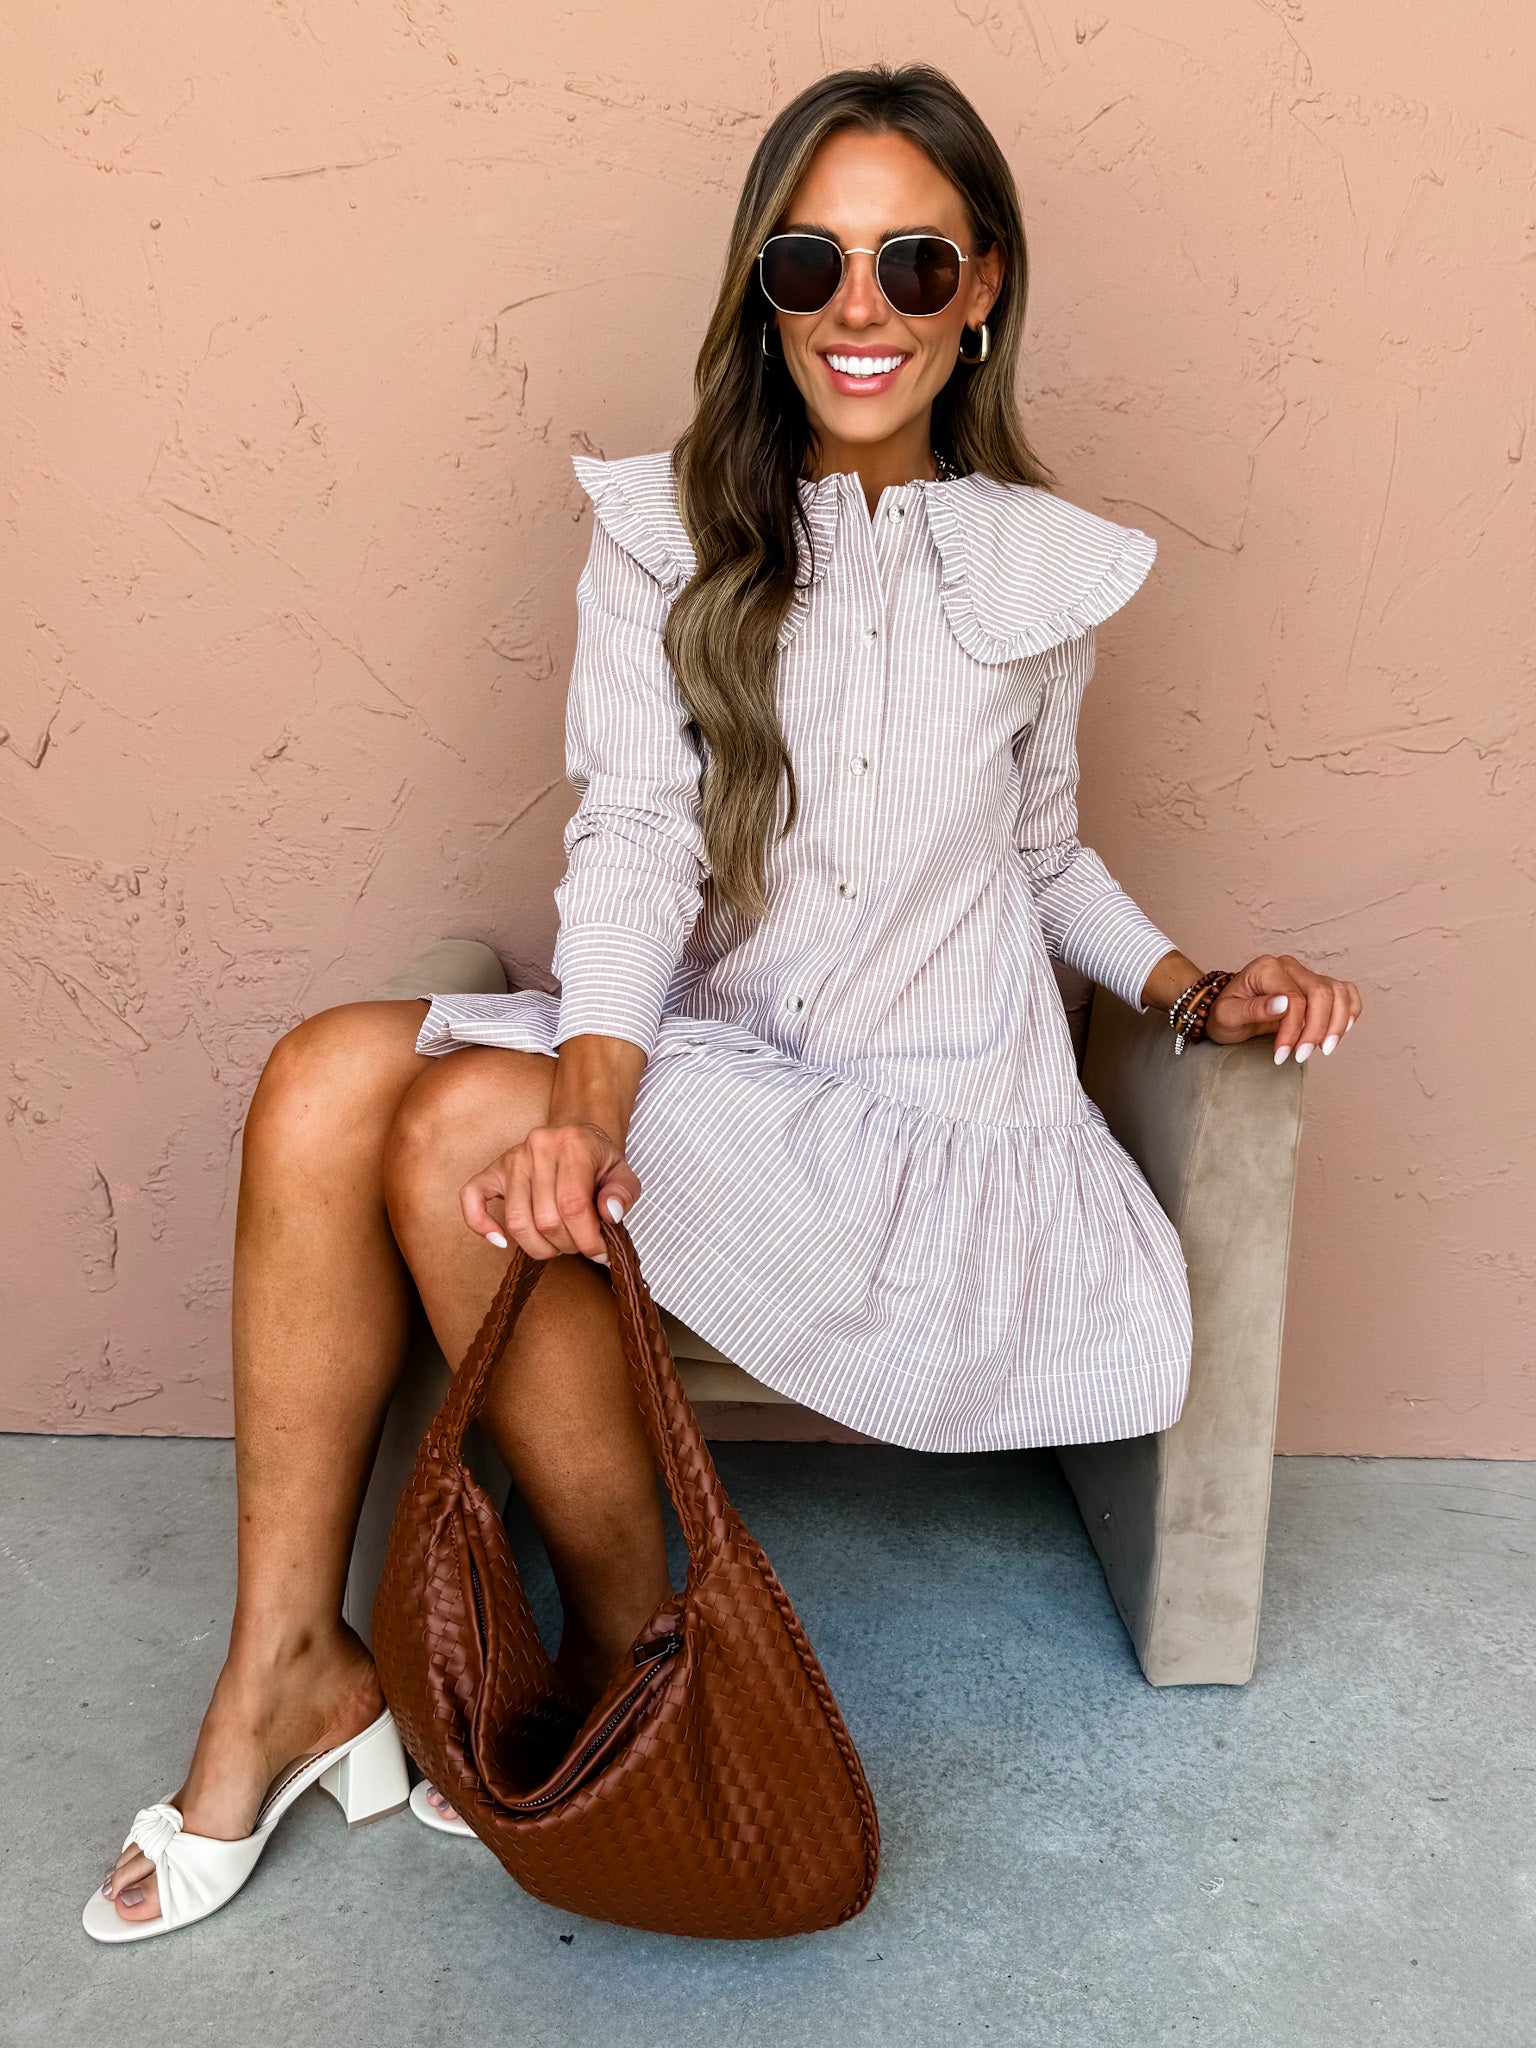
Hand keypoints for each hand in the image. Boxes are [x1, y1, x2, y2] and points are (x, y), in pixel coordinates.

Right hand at [460, 1120, 641, 1261]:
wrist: (578, 1134)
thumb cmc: (599, 1160)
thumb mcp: (624, 1173)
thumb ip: (623, 1194)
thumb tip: (609, 1215)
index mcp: (572, 1145)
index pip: (573, 1206)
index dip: (587, 1239)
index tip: (599, 1252)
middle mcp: (538, 1146)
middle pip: (545, 1219)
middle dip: (567, 1244)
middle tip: (580, 1245)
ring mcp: (512, 1158)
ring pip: (515, 1221)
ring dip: (538, 1246)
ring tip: (556, 1244)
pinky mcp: (493, 1169)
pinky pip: (471, 1197)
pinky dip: (480, 1223)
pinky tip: (500, 1241)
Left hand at [1205, 954, 1361, 1064]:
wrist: (1227, 1012)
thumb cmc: (1224, 1014)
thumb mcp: (1227, 1016)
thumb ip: (1253, 1009)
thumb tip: (1284, 1004)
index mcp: (1266, 968)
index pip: (1294, 998)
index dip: (1293, 1030)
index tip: (1281, 1055)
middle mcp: (1290, 967)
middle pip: (1322, 994)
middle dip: (1316, 1030)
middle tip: (1301, 1056)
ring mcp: (1306, 975)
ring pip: (1339, 993)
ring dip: (1337, 1025)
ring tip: (1322, 1049)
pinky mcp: (1317, 986)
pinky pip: (1345, 993)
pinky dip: (1349, 1012)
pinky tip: (1339, 1032)